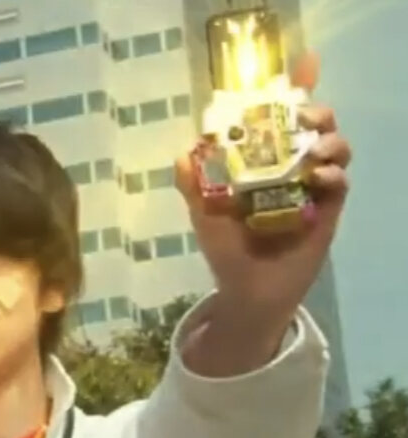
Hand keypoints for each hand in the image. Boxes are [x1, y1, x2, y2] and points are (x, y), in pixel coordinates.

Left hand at [174, 52, 351, 324]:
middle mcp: (290, 167)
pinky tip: (320, 177)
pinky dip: (334, 174)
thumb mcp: (203, 212)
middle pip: (314, 124)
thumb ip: (193, 184)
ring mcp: (312, 187)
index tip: (306, 62)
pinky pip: (340, 183)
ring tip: (313, 148)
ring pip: (334, 147)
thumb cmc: (226, 247)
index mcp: (263, 159)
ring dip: (328, 138)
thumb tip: (182, 153)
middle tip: (301, 113)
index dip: (296, 87)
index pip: (281, 116)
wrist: (246, 290)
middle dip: (312, 110)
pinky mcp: (328, 210)